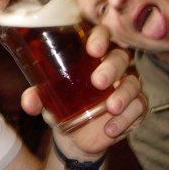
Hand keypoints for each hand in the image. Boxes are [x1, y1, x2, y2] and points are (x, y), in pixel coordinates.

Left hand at [20, 24, 148, 156]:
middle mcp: (113, 64)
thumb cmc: (63, 102)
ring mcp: (126, 85)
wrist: (76, 135)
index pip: (101, 34)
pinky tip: (110, 129)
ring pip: (133, 82)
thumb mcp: (48, 100)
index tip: (92, 49)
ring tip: (111, 107)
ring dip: (124, 94)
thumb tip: (29, 102)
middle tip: (98, 81)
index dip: (100, 38)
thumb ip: (37, 97)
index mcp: (92, 54)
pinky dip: (126, 119)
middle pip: (120, 56)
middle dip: (111, 67)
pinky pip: (139, 107)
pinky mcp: (135, 106)